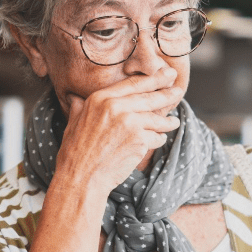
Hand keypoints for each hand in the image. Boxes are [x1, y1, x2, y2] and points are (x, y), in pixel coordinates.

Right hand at [56, 69, 181, 193]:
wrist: (82, 177)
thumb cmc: (75, 153)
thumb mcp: (73, 123)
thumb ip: (79, 107)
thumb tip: (75, 97)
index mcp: (100, 99)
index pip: (133, 84)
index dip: (153, 78)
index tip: (166, 74)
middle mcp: (116, 107)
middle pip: (149, 97)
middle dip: (167, 94)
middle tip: (178, 89)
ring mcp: (130, 123)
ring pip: (157, 119)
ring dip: (168, 121)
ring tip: (174, 122)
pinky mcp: (140, 140)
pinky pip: (157, 137)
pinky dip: (159, 139)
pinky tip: (159, 140)